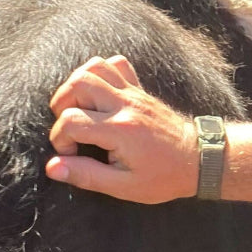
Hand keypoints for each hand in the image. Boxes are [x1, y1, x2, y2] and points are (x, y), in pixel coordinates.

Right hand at [46, 55, 198, 202]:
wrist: (198, 159)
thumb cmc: (162, 177)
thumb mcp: (123, 187)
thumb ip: (86, 175)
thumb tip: (52, 167)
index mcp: (120, 130)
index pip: (71, 120)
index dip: (60, 138)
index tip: (71, 153)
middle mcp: (125, 104)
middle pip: (79, 82)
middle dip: (62, 103)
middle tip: (70, 126)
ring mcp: (133, 93)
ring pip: (95, 66)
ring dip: (77, 85)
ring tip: (81, 109)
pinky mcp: (139, 89)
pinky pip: (116, 64)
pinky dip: (101, 73)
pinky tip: (99, 96)